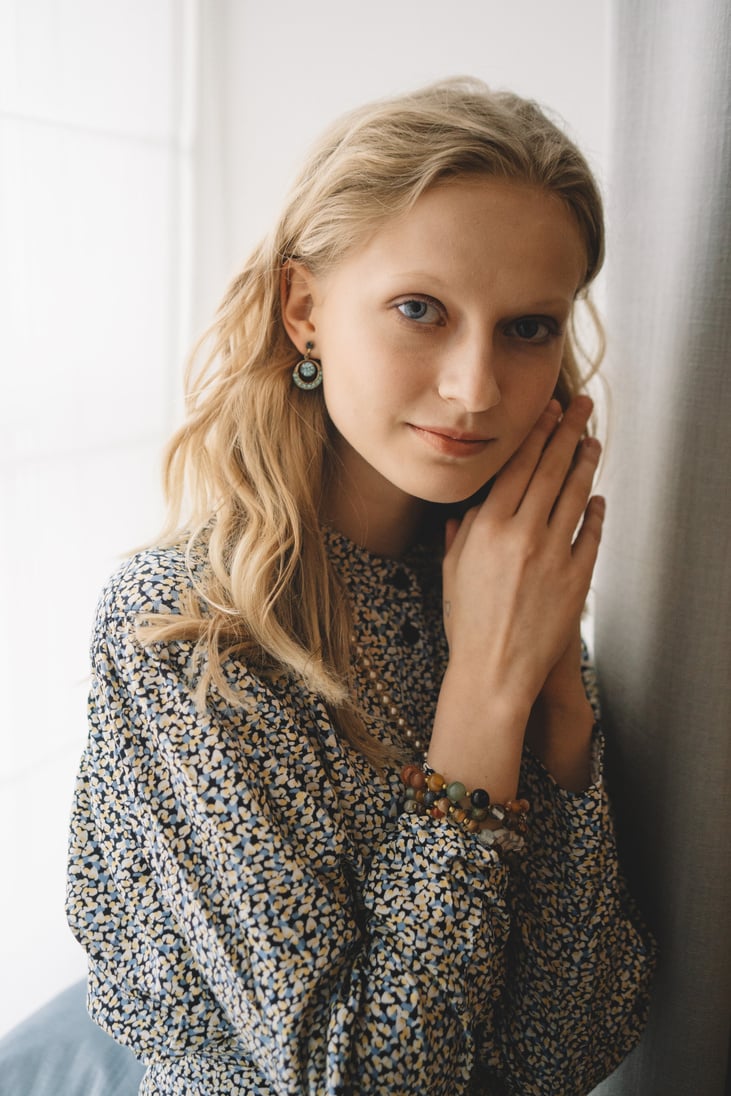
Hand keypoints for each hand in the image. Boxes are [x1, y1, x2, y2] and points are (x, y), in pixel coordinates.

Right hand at [428, 396, 603, 796]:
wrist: (494, 671)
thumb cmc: (467, 625)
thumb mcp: (452, 572)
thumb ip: (460, 535)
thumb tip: (463, 510)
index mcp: (487, 528)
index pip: (516, 467)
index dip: (534, 435)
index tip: (546, 412)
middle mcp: (522, 534)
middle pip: (550, 470)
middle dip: (567, 433)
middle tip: (581, 408)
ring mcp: (552, 555)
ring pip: (575, 495)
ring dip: (586, 464)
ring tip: (593, 442)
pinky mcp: (576, 578)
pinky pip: (590, 535)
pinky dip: (595, 512)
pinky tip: (597, 498)